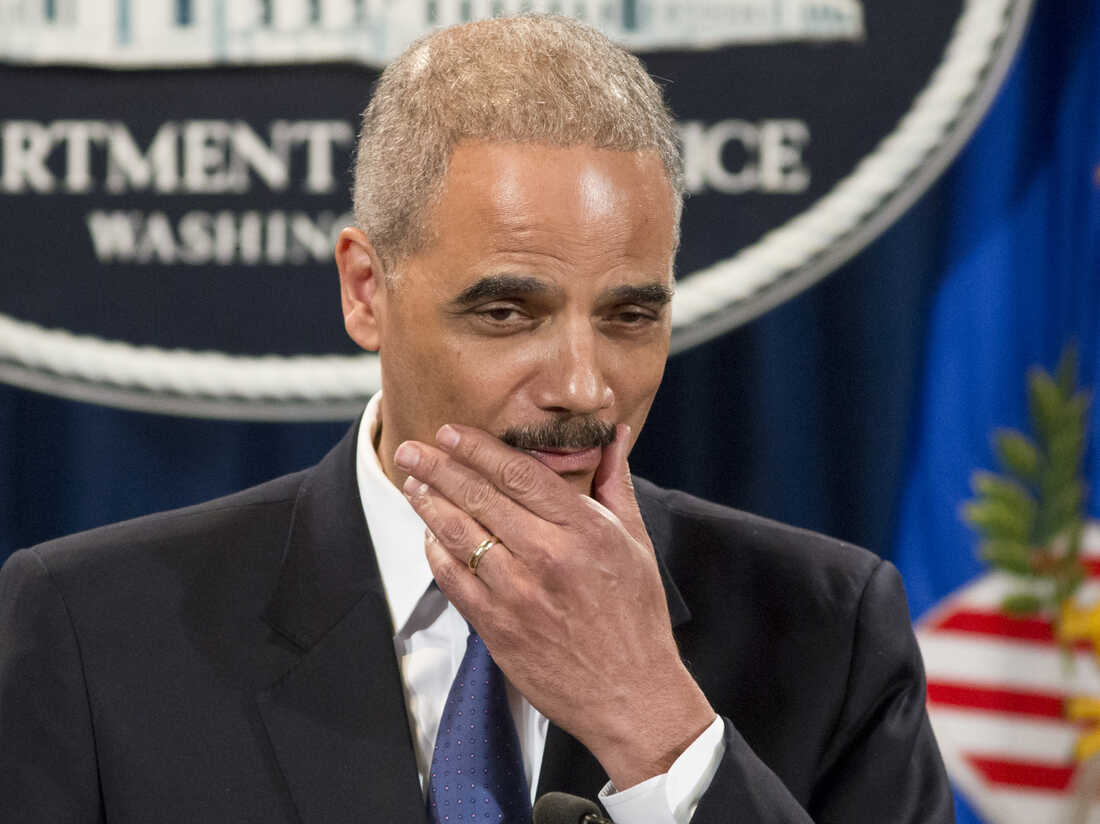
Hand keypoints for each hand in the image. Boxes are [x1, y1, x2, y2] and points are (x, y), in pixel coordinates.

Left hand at [394, 423, 715, 788]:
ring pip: (459, 535)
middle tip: (411, 447)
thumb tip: (614, 433)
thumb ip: (615, 482)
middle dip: (439, 466)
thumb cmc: (636, 615)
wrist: (630, 695)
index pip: (519, 473)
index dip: (478, 448)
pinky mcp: (497, 628)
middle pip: (480, 497)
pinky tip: (429, 535)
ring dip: (428, 504)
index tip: (451, 431)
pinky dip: (435, 553)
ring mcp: (518, 594)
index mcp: (584, 530)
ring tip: (412, 483)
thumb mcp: (636, 541)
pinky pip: (453, 580)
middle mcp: (548, 557)